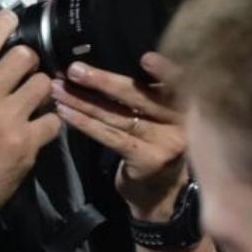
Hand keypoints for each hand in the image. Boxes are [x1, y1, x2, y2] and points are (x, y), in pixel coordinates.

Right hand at [0, 13, 59, 247]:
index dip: (1, 26)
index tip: (11, 18)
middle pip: (24, 58)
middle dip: (28, 63)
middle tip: (22, 76)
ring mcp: (5, 122)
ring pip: (44, 84)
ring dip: (41, 93)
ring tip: (28, 105)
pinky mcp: (26, 144)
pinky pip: (53, 118)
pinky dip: (47, 124)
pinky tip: (33, 131)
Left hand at [50, 52, 187, 219]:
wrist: (162, 194)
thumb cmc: (159, 146)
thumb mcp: (165, 118)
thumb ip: (154, 97)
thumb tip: (113, 68)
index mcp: (192, 105)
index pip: (177, 83)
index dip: (165, 71)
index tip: (145, 57)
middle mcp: (185, 122)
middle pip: (143, 97)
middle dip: (105, 81)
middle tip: (75, 70)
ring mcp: (167, 142)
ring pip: (121, 117)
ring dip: (86, 102)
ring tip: (59, 90)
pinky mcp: (147, 159)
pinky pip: (112, 137)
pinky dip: (85, 124)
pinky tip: (65, 114)